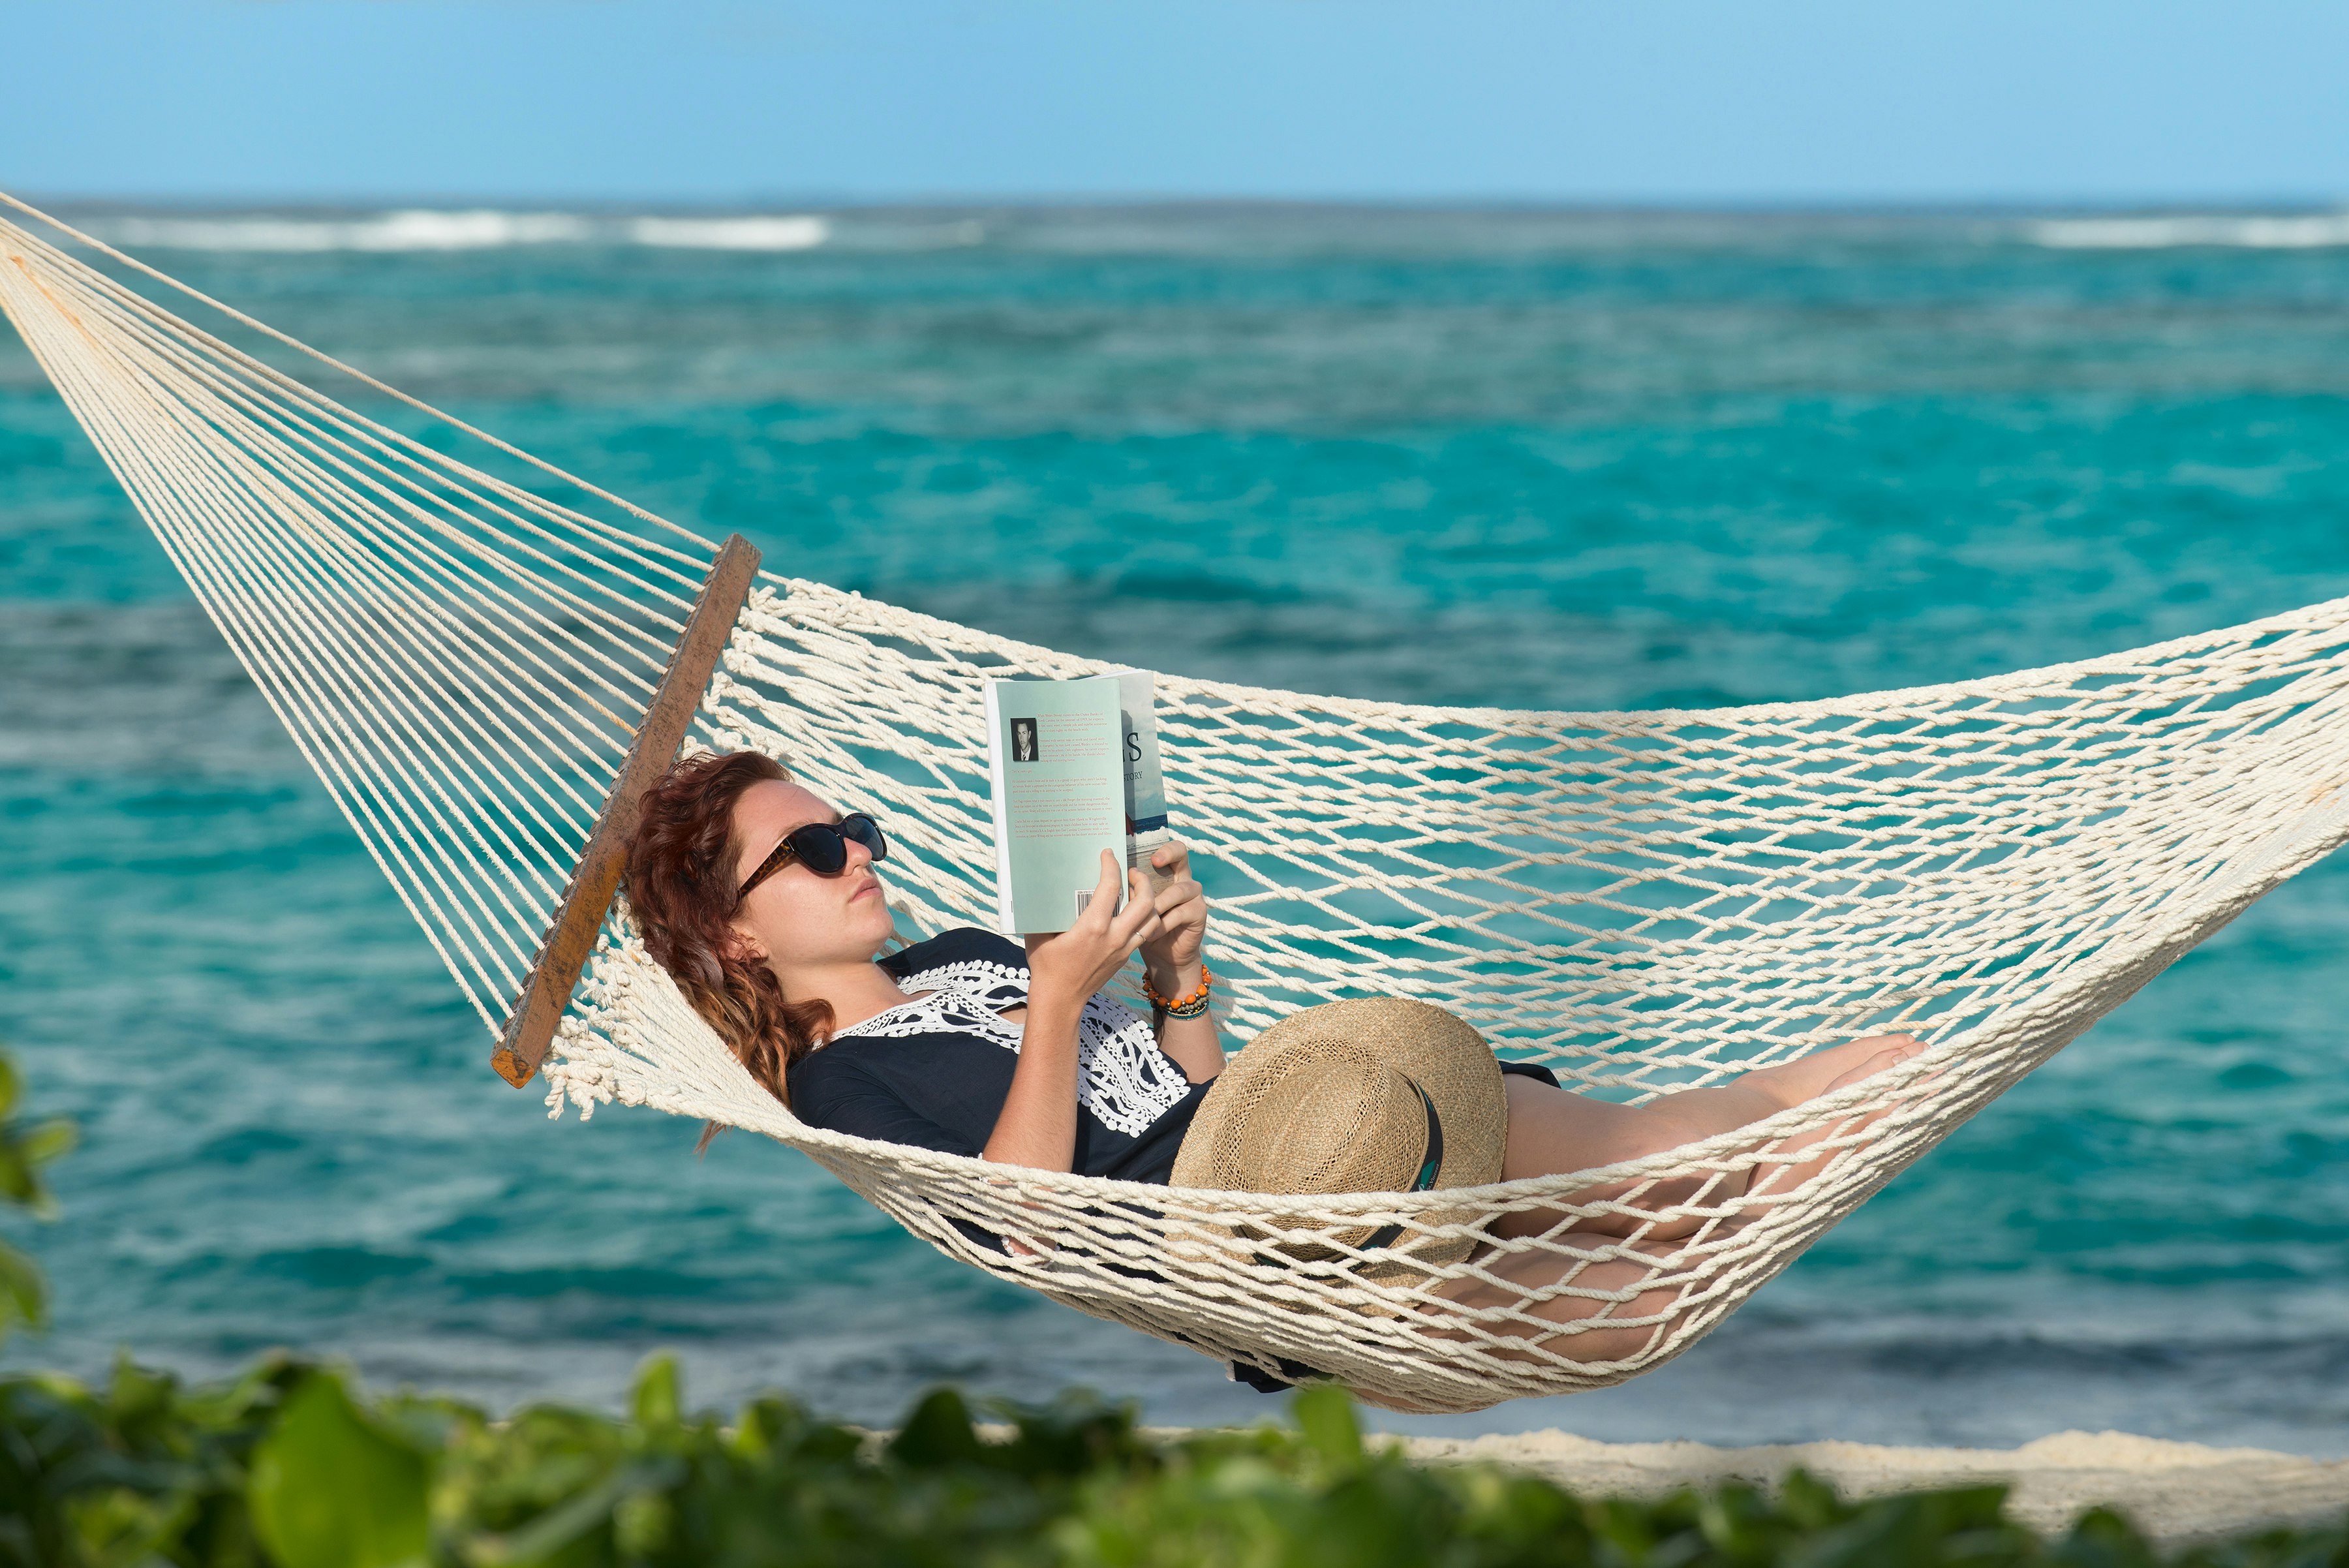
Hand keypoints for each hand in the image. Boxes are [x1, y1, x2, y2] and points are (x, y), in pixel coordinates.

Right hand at [1024, 850, 1163, 1008]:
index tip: (1108, 854)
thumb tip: (1043, 886)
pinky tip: (1132, 912)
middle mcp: (1114, 937)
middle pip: (1145, 901)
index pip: (1110, 887)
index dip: (1111, 865)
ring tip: (1137, 890)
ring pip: (1152, 918)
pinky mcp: (1126, 958)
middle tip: (1131, 872)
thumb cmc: (1046, 967)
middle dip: (1142, 880)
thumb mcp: (1040, 934)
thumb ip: (1047, 910)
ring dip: (1149, 900)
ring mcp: (1123, 949)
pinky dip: (1145, 918)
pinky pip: (1144, 934)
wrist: (1060, 1001)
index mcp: (1093, 927)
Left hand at [1136, 839, 1206, 992]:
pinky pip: (1179, 913)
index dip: (1161, 847)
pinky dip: (1162, 924)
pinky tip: (1149, 934)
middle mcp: (1182, 878)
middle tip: (1154, 861)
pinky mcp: (1199, 913)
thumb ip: (1128, 891)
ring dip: (1157, 904)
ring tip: (1141, 918)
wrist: (1163, 956)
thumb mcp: (1132, 906)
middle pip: (1181, 854)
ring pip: (1177, 890)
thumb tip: (1106, 876)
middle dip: (1168, 853)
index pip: (1168, 849)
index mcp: (1166, 872)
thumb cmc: (1143, 927)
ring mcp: (1193, 895)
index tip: (1148, 855)